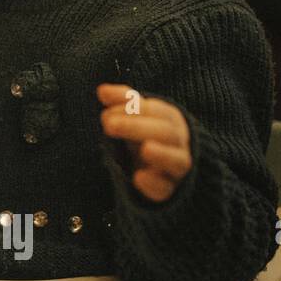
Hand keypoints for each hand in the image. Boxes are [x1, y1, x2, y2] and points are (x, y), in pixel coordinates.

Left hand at [96, 83, 192, 202]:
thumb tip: (102, 90)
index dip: (134, 109)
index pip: (158, 111)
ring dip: (162, 154)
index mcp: (170, 121)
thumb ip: (122, 101)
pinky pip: (167, 189)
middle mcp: (178, 143)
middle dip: (138, 127)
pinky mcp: (169, 190)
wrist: (161, 168)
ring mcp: (176, 168)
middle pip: (167, 133)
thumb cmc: (146, 133)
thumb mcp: (135, 116)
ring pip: (177, 161)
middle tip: (108, 125)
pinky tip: (139, 178)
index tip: (106, 112)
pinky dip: (155, 184)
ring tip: (145, 149)